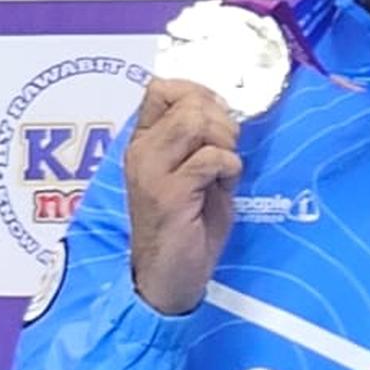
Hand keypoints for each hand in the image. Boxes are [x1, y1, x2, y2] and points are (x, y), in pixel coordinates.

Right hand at [125, 79, 243, 316]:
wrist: (167, 281)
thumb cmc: (186, 230)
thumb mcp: (194, 175)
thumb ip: (201, 141)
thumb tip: (223, 111)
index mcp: (143, 143)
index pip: (162, 88)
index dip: (198, 94)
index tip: (216, 120)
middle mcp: (141, 151)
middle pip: (187, 101)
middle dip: (220, 120)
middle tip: (226, 152)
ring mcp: (151, 170)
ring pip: (197, 122)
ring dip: (225, 143)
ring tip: (223, 172)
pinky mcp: (169, 193)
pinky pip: (212, 158)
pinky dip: (229, 169)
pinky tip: (223, 190)